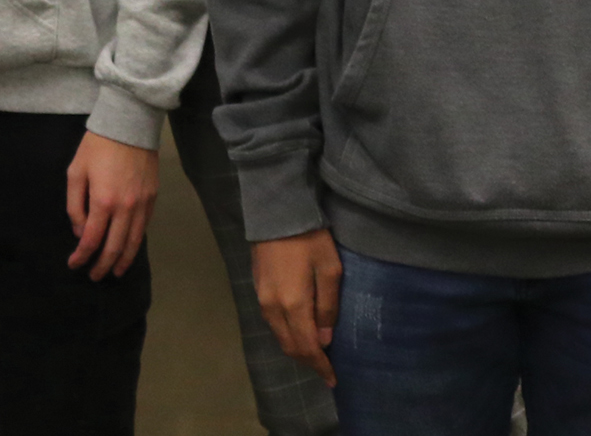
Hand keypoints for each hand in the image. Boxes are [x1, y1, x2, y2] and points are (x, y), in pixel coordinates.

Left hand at [65, 129, 156, 279]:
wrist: (129, 125)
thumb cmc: (97, 146)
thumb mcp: (75, 171)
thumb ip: (75, 204)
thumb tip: (80, 231)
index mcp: (102, 201)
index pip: (91, 239)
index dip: (82, 256)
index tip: (74, 264)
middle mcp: (125, 209)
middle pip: (114, 247)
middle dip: (102, 265)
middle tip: (94, 276)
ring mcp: (142, 206)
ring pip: (133, 243)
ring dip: (123, 261)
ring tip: (114, 272)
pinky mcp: (153, 200)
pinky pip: (144, 229)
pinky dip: (136, 244)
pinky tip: (128, 250)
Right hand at [250, 228, 340, 385]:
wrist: (275, 212)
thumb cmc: (310, 240)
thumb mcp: (330, 271)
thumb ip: (328, 308)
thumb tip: (324, 339)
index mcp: (294, 305)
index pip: (307, 347)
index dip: (320, 366)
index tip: (333, 379)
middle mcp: (273, 307)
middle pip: (289, 346)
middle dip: (307, 361)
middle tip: (325, 368)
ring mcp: (261, 298)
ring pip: (278, 335)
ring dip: (296, 348)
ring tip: (314, 352)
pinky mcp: (257, 288)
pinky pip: (272, 322)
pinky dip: (286, 334)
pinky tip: (298, 330)